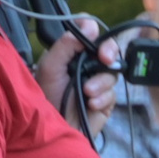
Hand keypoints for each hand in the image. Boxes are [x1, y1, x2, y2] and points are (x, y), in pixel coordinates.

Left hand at [34, 18, 120, 139]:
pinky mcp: (105, 100)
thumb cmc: (45, 100)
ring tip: (86, 92)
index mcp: (71, 53)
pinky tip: (91, 104)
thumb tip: (90, 26)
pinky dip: (102, 98)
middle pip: (107, 48)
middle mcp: (85, 65)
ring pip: (112, 71)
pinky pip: (113, 93)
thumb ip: (66, 44)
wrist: (54, 131)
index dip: (93, 29)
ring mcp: (96, 82)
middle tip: (105, 58)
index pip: (87, 32)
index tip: (93, 34)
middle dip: (109, 51)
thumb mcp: (50, 67)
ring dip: (100, 82)